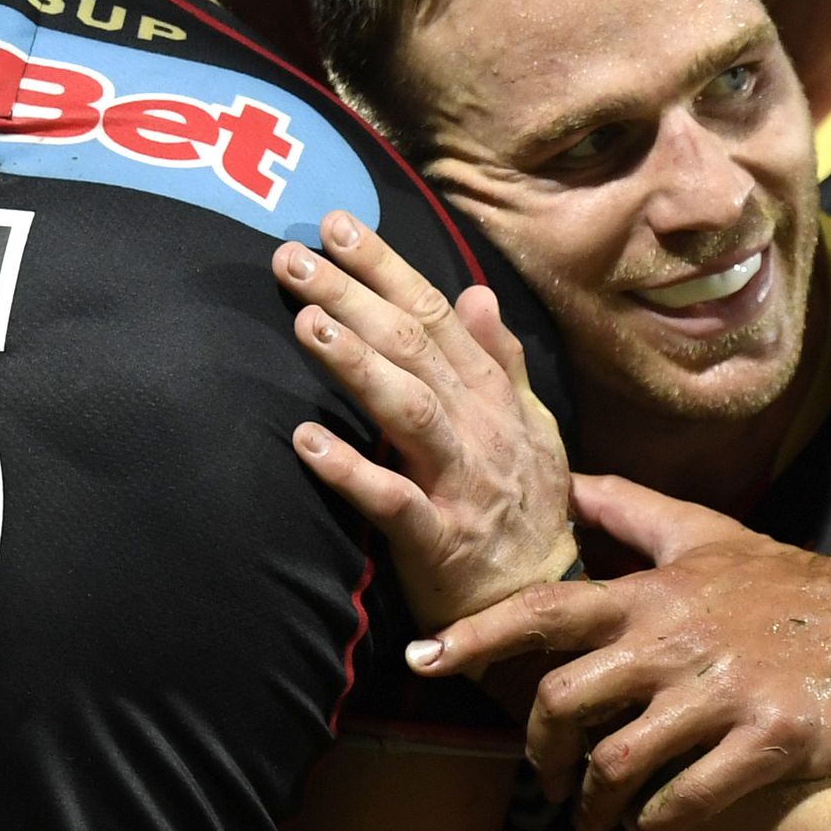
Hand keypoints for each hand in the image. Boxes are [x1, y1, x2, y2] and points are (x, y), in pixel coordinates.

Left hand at [274, 210, 576, 628]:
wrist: (539, 605)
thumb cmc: (524, 508)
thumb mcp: (530, 426)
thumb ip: (501, 360)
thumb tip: (478, 294)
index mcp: (492, 396)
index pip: (435, 315)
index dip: (386, 268)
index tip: (335, 225)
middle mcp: (480, 428)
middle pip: (413, 348)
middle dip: (352, 296)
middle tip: (291, 257)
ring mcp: (461, 482)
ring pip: (409, 409)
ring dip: (356, 364)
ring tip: (304, 323)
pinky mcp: (439, 539)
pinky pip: (393, 500)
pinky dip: (351, 470)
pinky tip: (305, 441)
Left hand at [410, 474, 830, 830]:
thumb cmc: (786, 583)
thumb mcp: (707, 534)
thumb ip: (630, 511)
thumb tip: (566, 479)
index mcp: (652, 595)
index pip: (544, 610)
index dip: (476, 634)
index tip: (423, 659)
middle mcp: (676, 641)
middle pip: (565, 700)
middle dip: (539, 751)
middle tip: (545, 778)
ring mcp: (722, 693)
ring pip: (620, 760)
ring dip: (594, 801)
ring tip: (594, 819)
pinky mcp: (769, 740)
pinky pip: (688, 797)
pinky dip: (658, 820)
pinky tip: (655, 822)